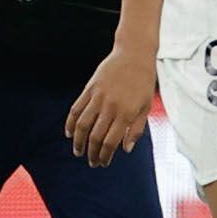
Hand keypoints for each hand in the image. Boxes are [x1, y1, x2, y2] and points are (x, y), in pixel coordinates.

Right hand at [65, 46, 155, 166]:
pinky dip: (70, 123)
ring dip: (78, 142)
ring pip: (82, 125)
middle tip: (92, 162)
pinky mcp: (89, 89)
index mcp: (126, 113)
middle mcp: (111, 107)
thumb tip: (126, 149)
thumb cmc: (143, 82)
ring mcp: (98, 97)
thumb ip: (137, 129)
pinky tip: (69, 133)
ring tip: (78, 151)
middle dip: (92, 153)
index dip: (105, 156)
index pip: (111, 142)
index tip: (103, 163)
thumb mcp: (146, 106)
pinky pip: (76, 109)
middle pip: (95, 137)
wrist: (134, 54)